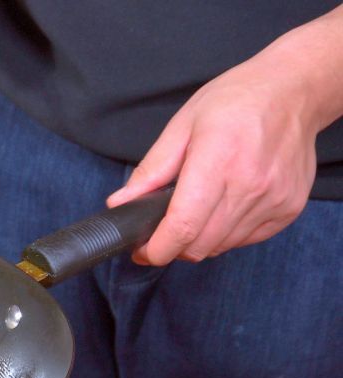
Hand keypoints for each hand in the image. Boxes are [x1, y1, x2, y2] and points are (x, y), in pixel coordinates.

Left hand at [106, 9, 342, 265]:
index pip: (183, 226)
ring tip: (191, 216)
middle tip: (159, 233)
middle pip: (200, 245)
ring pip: (221, 246)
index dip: (157, 248)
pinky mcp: (288, 208)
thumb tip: (120, 204)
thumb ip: (150, 171)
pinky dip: (225, 235)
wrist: (294, 91)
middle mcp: (249, 185)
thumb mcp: (181, 126)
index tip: (141, 251)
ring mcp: (274, 200)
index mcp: (218, 161)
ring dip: (198, 241)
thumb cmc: (235, 101)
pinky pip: (246, 239)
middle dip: (172, 247)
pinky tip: (220, 210)